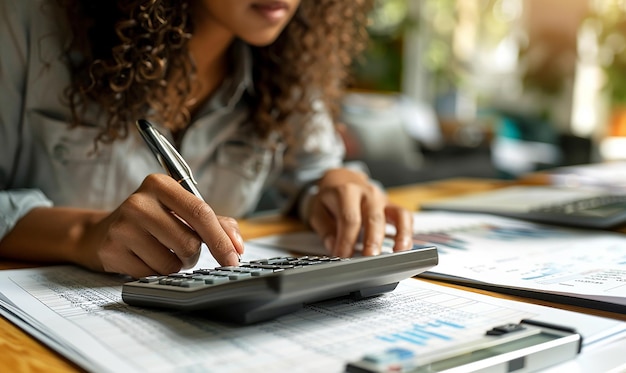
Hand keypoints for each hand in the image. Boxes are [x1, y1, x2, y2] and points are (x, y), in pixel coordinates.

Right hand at [79, 174, 243, 277]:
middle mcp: (139, 202)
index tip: (234, 258)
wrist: (100, 233)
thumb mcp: (179, 212)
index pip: (200, 213)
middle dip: (193, 255)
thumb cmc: (151, 222)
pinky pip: (151, 275)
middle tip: (182, 250)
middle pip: (188, 243)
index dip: (221, 239)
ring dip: (175, 265)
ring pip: (171, 263)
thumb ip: (214, 222)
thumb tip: (237, 245)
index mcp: (160, 184)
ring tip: (161, 252)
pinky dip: (155, 273)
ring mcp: (122, 227)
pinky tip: (144, 259)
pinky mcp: (111, 251)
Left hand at [306, 168, 412, 256]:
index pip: (349, 219)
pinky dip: (408, 232)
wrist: (342, 179)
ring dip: (399, 235)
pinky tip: (404, 247)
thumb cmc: (330, 197)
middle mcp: (368, 193)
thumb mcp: (317, 210)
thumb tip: (334, 246)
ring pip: (397, 215)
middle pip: (374, 218)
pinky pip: (405, 217)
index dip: (347, 240)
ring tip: (397, 253)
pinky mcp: (392, 205)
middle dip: (373, 241)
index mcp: (347, 192)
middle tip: (370, 259)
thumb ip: (324, 229)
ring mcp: (382, 198)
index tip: (343, 256)